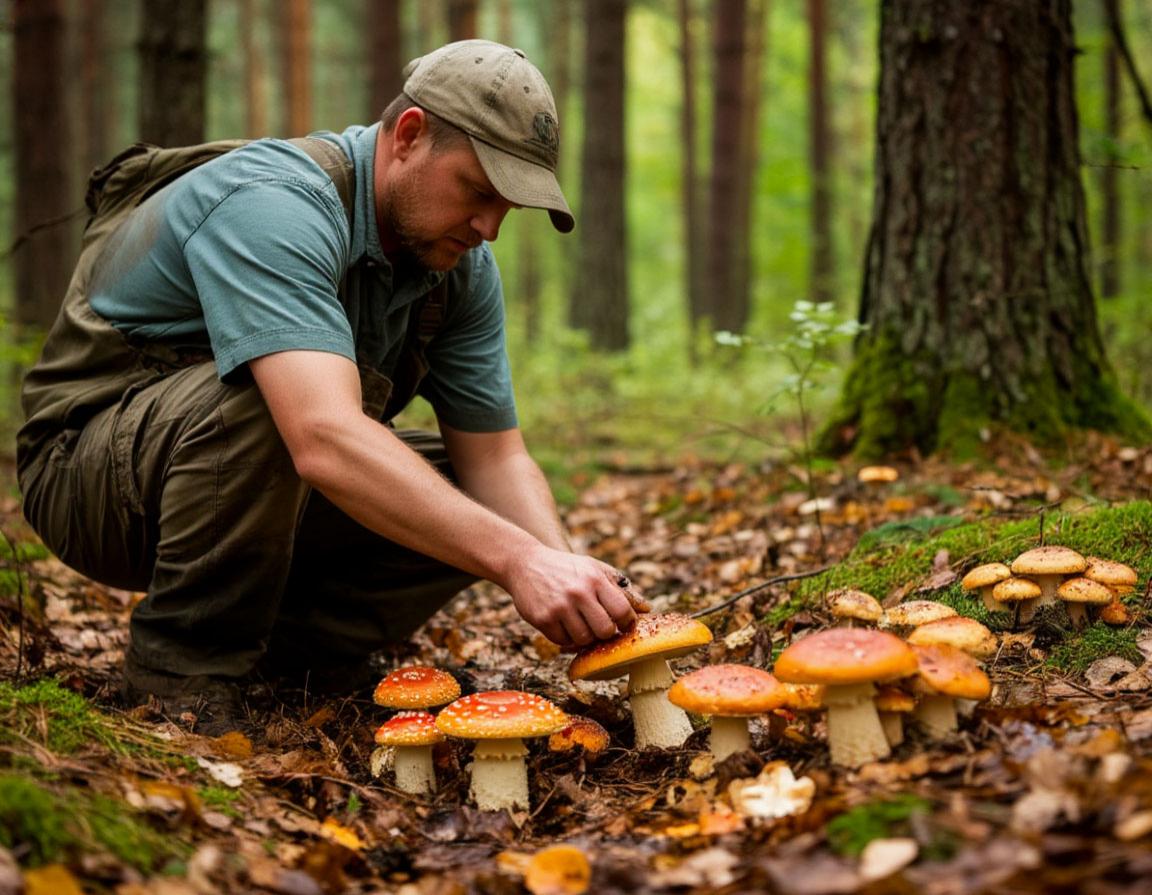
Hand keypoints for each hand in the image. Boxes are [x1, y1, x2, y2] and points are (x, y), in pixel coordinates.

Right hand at [503, 546, 647, 648]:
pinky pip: (563, 642)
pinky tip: (564, 624)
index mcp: (595, 579)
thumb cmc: (567, 568)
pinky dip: (566, 638)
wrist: (524, 563)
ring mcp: (559, 607)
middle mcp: (578, 593)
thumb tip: (646, 608)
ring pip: (584, 640)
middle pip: (605, 631)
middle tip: (600, 628)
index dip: (627, 623)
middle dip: (606, 633)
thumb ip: (621, 588)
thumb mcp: (594, 568)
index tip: (622, 624)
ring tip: (581, 624)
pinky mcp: (542, 619)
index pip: (623, 611)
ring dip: (585, 637)